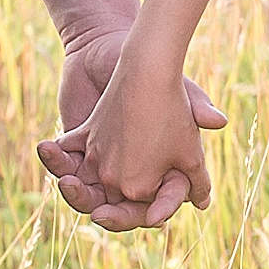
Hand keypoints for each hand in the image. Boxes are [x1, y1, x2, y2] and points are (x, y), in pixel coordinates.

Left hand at [39, 26, 225, 231]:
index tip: (154, 218)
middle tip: (100, 215)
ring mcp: (102, 164)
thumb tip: (220, 121)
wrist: (108, 50)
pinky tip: (48, 147)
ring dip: (76, 194)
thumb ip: (198, 104)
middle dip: (110, 215)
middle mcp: (131, 173)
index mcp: (159, 170)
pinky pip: (65, 165)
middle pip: (120, 209)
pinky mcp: (77, 150)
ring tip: (68, 182)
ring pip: (88, 193)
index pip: (158, 204)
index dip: (157, 212)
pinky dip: (56, 161)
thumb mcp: (177, 89)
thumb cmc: (151, 72)